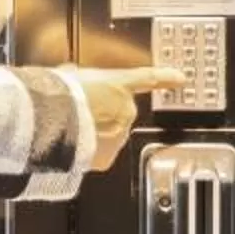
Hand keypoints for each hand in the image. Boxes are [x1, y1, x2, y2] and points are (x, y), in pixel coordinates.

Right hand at [61, 66, 189, 159]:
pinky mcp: (108, 157)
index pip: (149, 79)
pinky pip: (100, 154)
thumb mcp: (71, 75)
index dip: (166, 78)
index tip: (180, 79)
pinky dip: (90, 152)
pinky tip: (74, 145)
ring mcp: (119, 136)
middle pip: (119, 113)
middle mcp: (125, 110)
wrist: (54, 122)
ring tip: (73, 130)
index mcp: (118, 84)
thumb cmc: (61, 95)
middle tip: (80, 114)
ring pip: (111, 135)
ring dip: (96, 134)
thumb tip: (72, 78)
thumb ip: (79, 78)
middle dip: (104, 114)